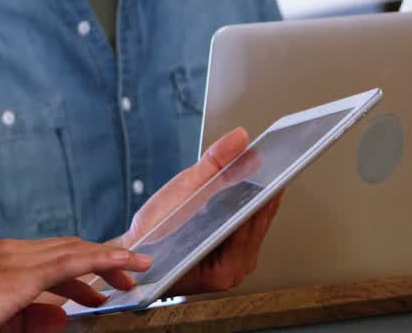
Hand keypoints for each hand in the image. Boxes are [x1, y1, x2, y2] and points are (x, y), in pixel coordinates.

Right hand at [0, 237, 152, 332]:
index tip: (106, 281)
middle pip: (69, 249)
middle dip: (103, 261)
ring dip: (109, 258)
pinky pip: (72, 261)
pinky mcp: (21, 273)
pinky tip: (122, 264)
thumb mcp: (0, 322)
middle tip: (128, 278)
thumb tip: (63, 316)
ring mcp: (17, 259)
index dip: (86, 264)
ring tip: (135, 270)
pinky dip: (101, 259)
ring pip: (74, 250)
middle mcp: (13, 252)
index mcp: (6, 260)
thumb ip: (32, 319)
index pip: (55, 256)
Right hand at [121, 127, 281, 294]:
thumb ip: (214, 163)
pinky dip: (247, 210)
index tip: (279, 168)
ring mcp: (232, 268)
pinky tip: (250, 191)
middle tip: (277, 162)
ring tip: (266, 172)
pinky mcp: (228, 259)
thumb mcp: (180, 190)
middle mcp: (232, 273)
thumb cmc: (149, 233)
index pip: (255, 223)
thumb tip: (240, 139)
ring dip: (259, 202)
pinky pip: (245, 231)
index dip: (268, 193)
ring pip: (254, 228)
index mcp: (223, 268)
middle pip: (258, 226)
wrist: (132, 252)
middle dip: (266, 194)